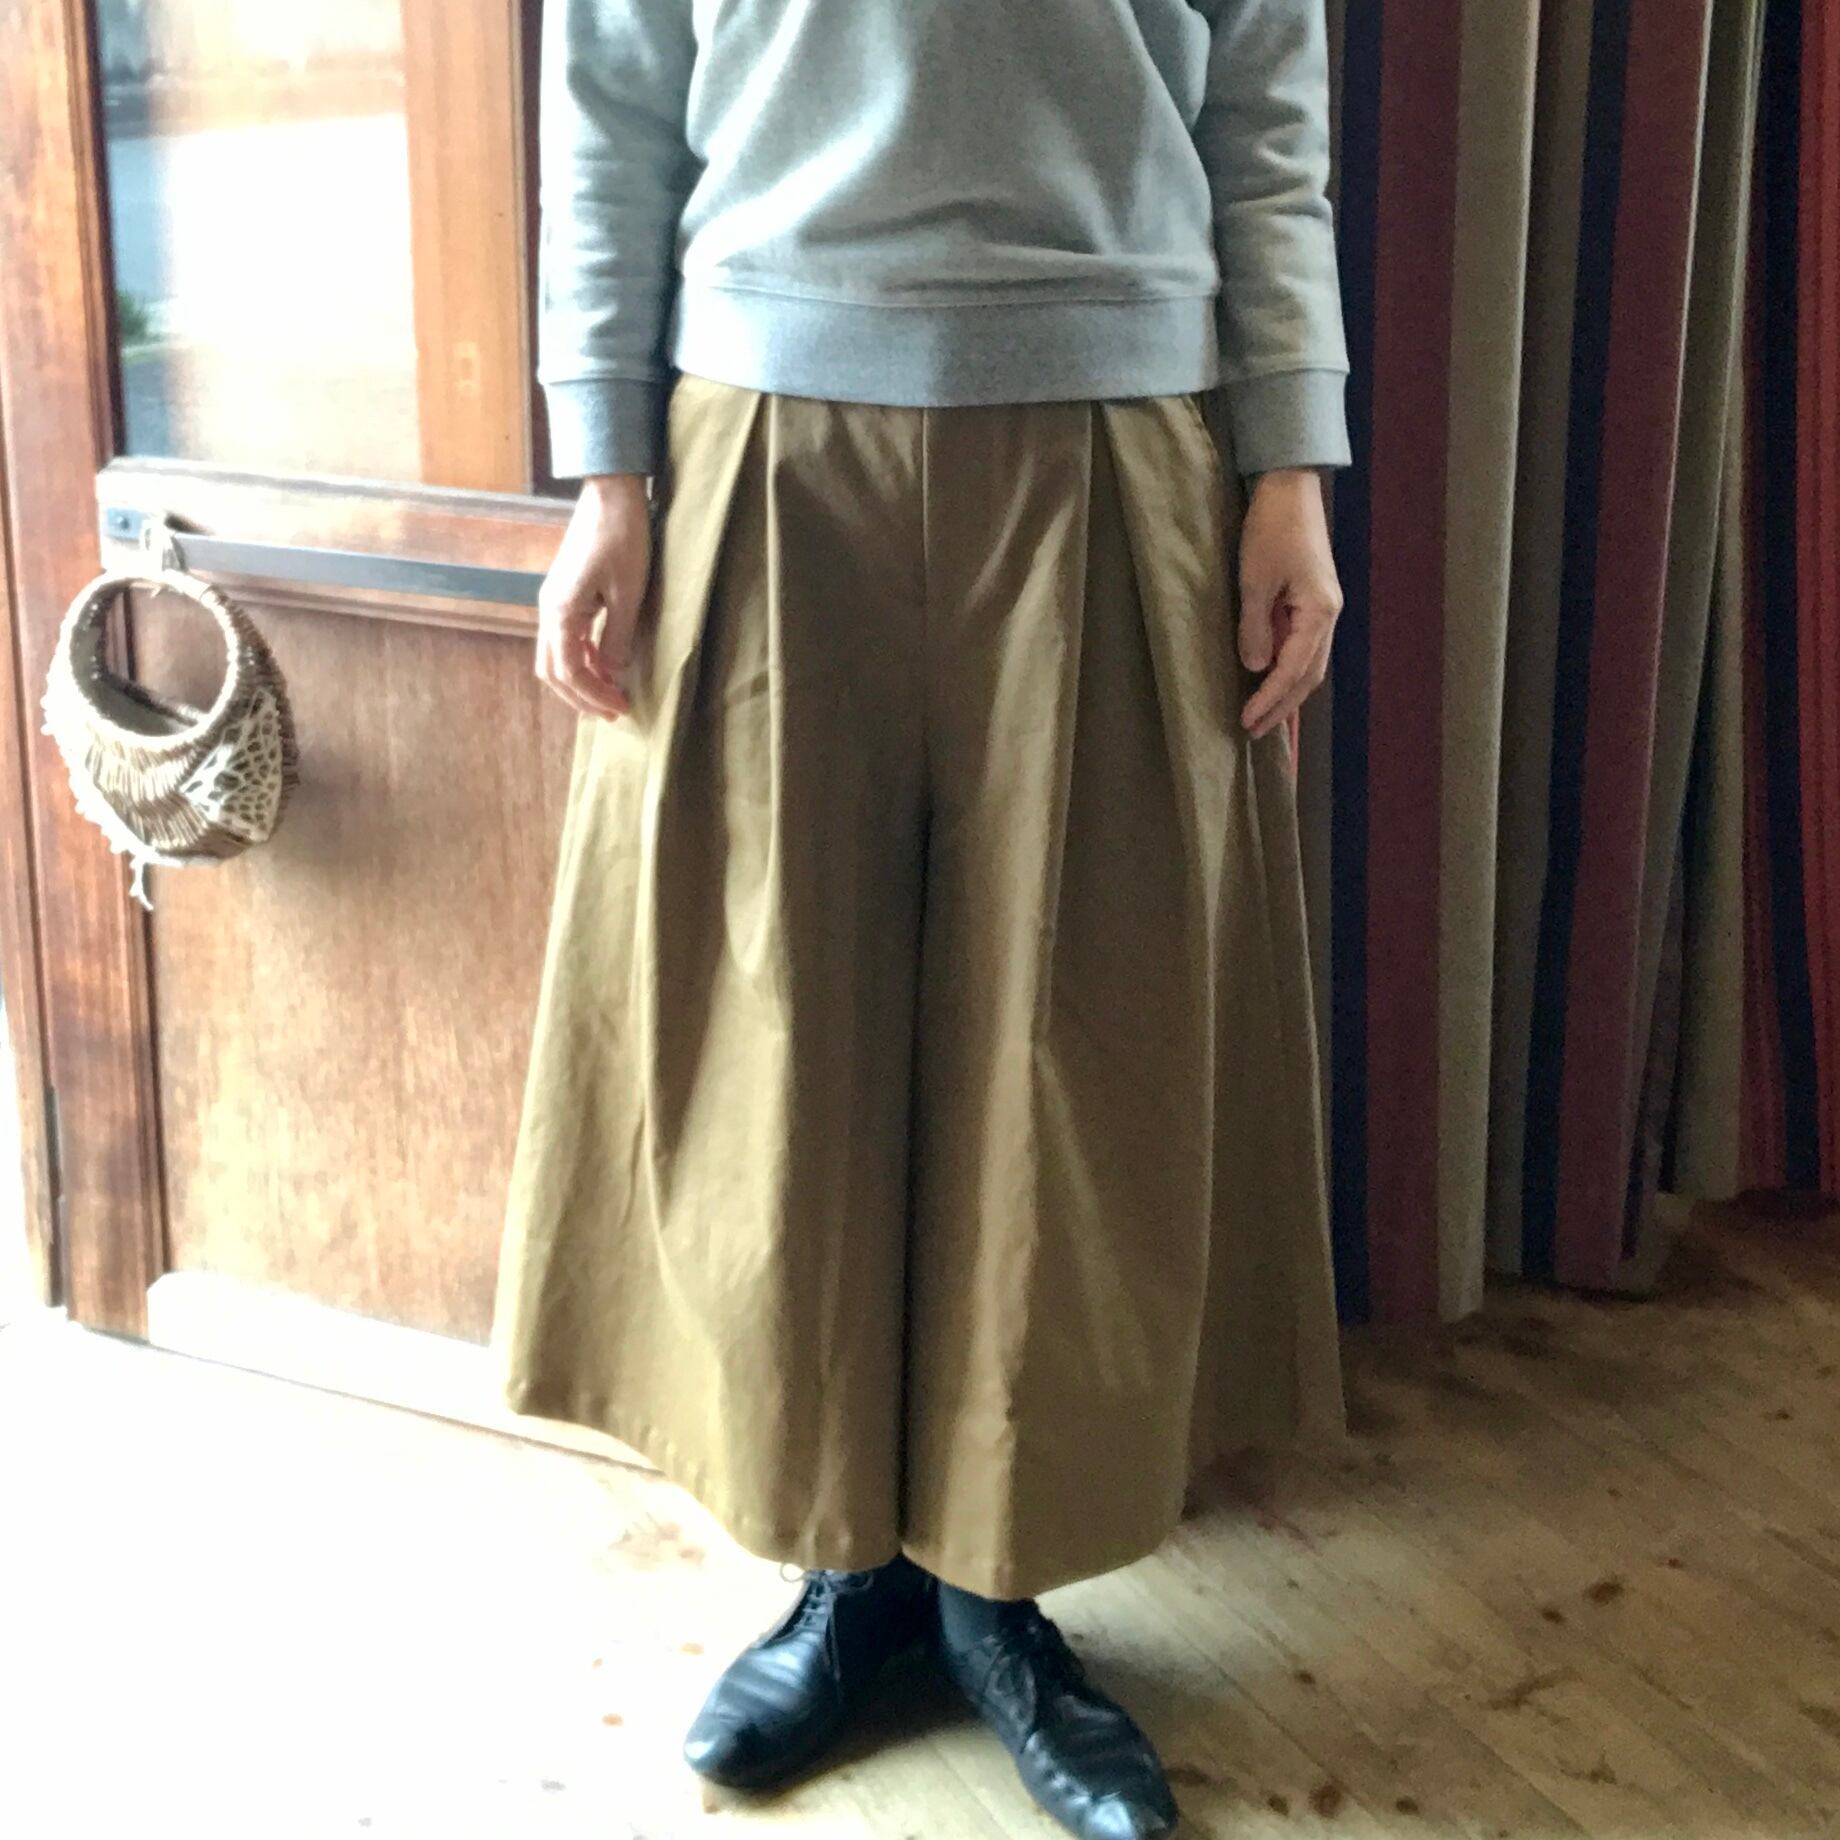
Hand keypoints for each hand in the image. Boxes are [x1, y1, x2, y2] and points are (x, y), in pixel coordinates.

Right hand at [534, 474, 653, 720]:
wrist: (611, 495)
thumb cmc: (623, 539)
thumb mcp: (628, 594)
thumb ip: (616, 638)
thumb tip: (612, 675)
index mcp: (560, 611)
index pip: (568, 671)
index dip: (594, 696)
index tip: (622, 708)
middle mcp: (548, 609)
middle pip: (552, 670)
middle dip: (581, 697)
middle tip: (613, 713)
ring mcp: (553, 601)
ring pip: (555, 656)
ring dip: (579, 681)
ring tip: (608, 696)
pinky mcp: (564, 594)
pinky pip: (564, 639)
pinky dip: (581, 660)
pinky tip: (604, 667)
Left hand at [1236, 466, 1342, 740]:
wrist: (1290, 489)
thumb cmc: (1272, 529)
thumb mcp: (1255, 580)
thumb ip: (1255, 626)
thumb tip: (1255, 668)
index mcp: (1319, 612)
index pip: (1293, 670)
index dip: (1270, 699)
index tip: (1247, 721)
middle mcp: (1329, 616)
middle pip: (1309, 676)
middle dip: (1281, 706)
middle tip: (1253, 731)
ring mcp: (1324, 609)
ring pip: (1309, 664)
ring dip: (1286, 692)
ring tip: (1260, 715)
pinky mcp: (1314, 602)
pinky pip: (1303, 647)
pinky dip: (1288, 670)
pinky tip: (1269, 680)